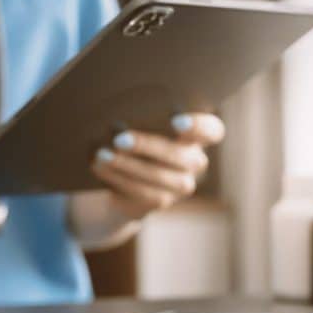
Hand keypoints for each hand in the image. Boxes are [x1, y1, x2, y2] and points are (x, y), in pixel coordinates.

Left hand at [91, 113, 224, 219]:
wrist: (121, 173)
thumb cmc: (133, 132)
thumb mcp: (140, 122)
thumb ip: (141, 116)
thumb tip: (119, 111)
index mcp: (196, 134)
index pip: (211, 130)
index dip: (199, 127)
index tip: (176, 121)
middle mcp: (194, 160)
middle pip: (181, 155)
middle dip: (148, 146)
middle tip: (119, 139)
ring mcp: (180, 184)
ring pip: (159, 176)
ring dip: (127, 165)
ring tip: (102, 154)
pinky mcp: (161, 201)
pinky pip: (142, 193)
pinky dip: (119, 178)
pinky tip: (101, 168)